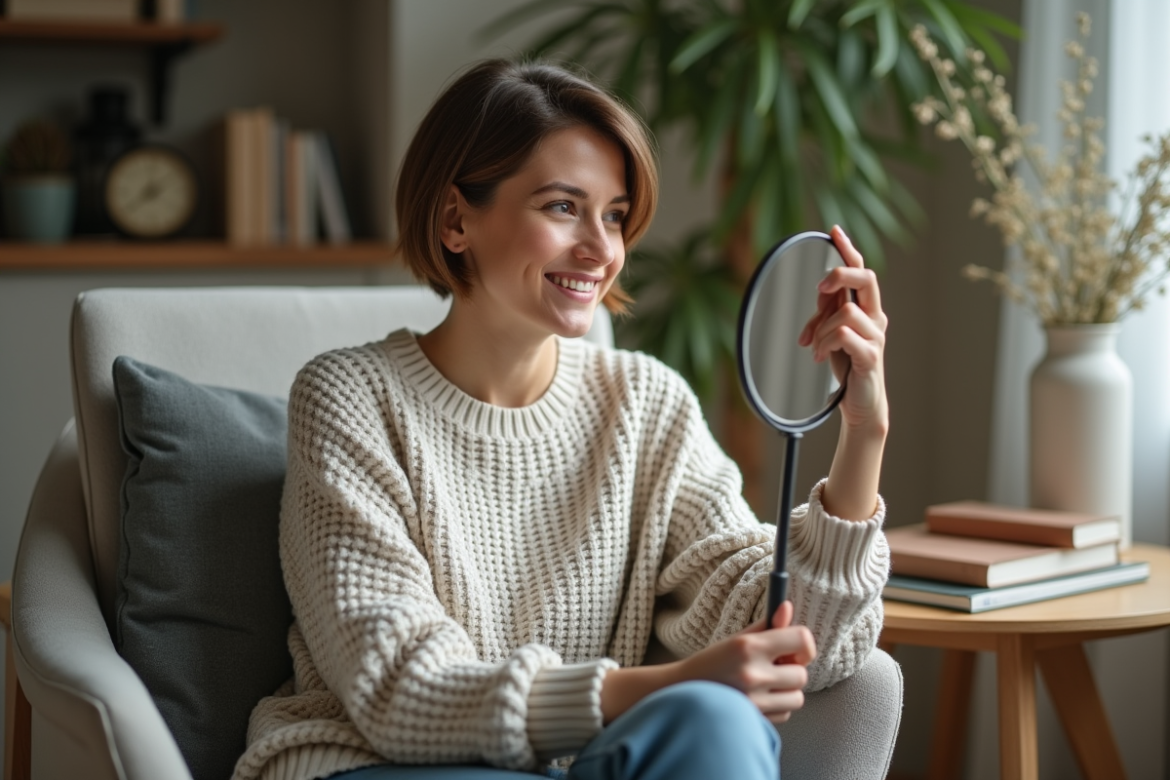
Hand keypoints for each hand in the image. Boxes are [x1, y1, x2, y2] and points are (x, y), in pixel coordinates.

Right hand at [674, 601, 815, 723]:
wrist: (682, 692)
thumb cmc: (711, 663)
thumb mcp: (736, 639)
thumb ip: (766, 625)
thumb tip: (786, 607)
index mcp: (749, 646)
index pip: (801, 639)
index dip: (804, 644)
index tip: (796, 649)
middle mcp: (753, 673)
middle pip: (801, 673)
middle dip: (792, 671)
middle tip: (774, 667)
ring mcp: (754, 700)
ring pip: (797, 697)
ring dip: (787, 691)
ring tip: (766, 685)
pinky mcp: (754, 720)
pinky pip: (785, 713)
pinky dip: (777, 707)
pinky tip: (759, 699)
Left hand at [797, 225, 888, 433]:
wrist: (861, 402)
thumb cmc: (847, 365)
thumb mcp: (832, 333)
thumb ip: (827, 313)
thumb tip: (819, 297)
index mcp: (867, 308)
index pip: (861, 270)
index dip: (848, 249)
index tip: (834, 231)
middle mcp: (876, 317)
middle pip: (866, 278)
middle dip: (840, 276)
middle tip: (819, 291)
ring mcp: (876, 336)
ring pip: (845, 312)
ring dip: (821, 328)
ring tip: (813, 346)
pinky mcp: (870, 356)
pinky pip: (844, 336)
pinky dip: (824, 343)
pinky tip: (818, 356)